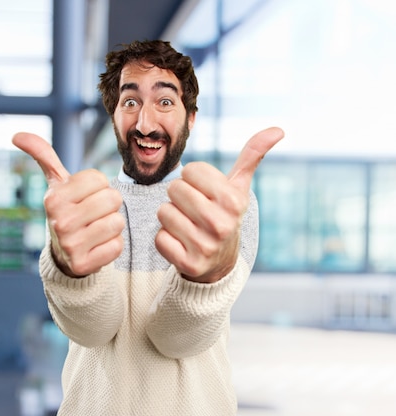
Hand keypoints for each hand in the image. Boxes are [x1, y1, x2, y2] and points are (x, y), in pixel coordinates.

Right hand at [12, 132, 124, 276]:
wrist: (64, 254)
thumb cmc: (67, 210)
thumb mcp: (56, 184)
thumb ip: (43, 156)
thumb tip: (17, 135)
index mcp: (54, 198)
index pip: (99, 179)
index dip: (98, 187)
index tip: (85, 197)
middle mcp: (59, 221)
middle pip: (112, 198)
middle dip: (108, 205)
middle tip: (93, 214)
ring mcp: (71, 245)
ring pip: (117, 222)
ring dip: (111, 226)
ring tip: (95, 230)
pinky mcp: (83, 265)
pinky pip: (117, 246)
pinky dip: (111, 246)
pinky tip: (96, 247)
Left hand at [155, 127, 284, 282]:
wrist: (220, 262)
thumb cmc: (224, 214)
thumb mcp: (238, 187)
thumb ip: (252, 156)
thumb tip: (278, 129)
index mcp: (233, 201)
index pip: (190, 170)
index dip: (192, 179)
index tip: (203, 192)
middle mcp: (221, 225)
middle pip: (174, 189)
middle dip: (178, 196)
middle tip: (192, 209)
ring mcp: (204, 246)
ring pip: (163, 212)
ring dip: (170, 217)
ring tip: (186, 225)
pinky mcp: (187, 264)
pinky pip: (159, 238)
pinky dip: (165, 239)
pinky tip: (181, 243)